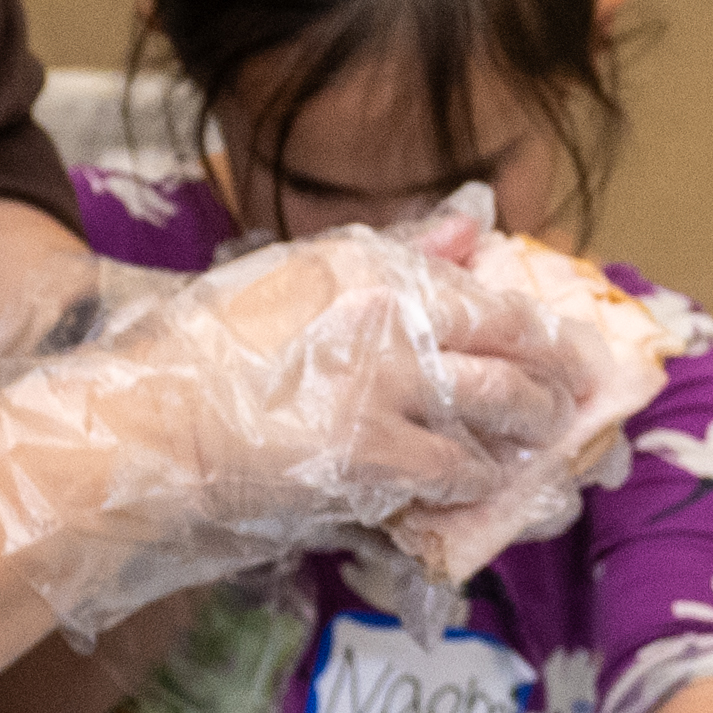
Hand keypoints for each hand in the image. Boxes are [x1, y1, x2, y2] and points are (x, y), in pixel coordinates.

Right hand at [0, 202, 667, 630]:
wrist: (141, 432)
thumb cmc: (195, 356)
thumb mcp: (285, 278)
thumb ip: (389, 252)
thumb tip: (472, 224)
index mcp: (361, 263)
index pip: (476, 288)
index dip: (532, 323)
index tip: (559, 342)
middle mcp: (385, 315)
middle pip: (506, 345)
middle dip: (554, 377)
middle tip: (572, 399)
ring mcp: (383, 389)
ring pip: (493, 412)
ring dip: (527, 433)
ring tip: (540, 446)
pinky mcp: (371, 458)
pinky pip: (451, 471)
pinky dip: (477, 482)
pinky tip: (487, 487)